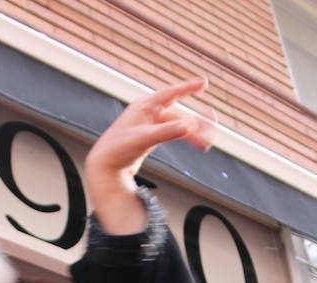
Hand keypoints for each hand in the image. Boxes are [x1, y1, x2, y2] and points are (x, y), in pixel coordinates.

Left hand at [84, 77, 211, 233]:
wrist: (103, 166)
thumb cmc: (118, 150)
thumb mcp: (144, 139)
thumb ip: (168, 132)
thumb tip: (190, 125)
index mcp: (144, 107)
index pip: (170, 93)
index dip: (188, 87)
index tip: (204, 83)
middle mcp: (146, 113)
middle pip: (177, 114)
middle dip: (196, 121)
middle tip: (213, 127)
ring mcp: (147, 125)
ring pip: (175, 125)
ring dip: (190, 133)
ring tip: (205, 145)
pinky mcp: (147, 137)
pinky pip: (170, 132)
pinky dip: (181, 136)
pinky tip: (190, 141)